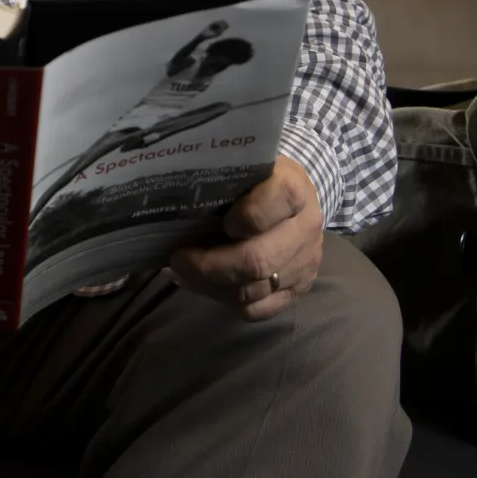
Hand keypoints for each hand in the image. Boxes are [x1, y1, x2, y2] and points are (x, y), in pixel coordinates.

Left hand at [169, 155, 323, 321]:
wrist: (299, 199)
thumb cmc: (259, 180)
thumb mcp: (247, 167)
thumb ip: (222, 178)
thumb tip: (171, 199)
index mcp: (292, 189)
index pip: (264, 211)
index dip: (239, 220)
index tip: (218, 222)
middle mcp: (305, 228)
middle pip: (256, 261)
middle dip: (208, 266)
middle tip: (178, 259)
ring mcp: (305, 263)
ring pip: (253, 290)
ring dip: (211, 286)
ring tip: (185, 273)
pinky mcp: (299, 289)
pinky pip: (258, 310)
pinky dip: (226, 301)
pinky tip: (207, 286)